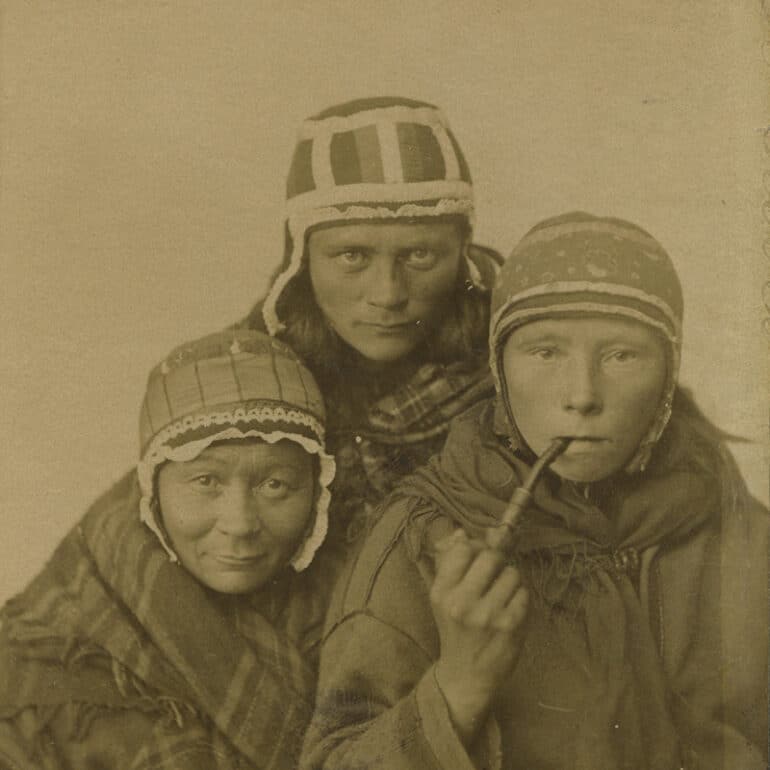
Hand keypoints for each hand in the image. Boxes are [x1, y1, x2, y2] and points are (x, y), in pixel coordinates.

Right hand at [429, 529, 527, 745]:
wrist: (465, 675)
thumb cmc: (455, 629)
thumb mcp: (443, 596)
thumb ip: (450, 561)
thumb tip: (461, 531)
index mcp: (442, 591)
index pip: (464, 548)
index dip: (477, 548)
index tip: (479, 559)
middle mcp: (461, 602)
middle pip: (492, 557)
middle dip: (498, 563)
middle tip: (494, 576)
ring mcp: (487, 615)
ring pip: (513, 574)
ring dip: (511, 581)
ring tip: (501, 596)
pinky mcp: (510, 626)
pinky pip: (524, 593)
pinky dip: (520, 598)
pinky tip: (510, 610)